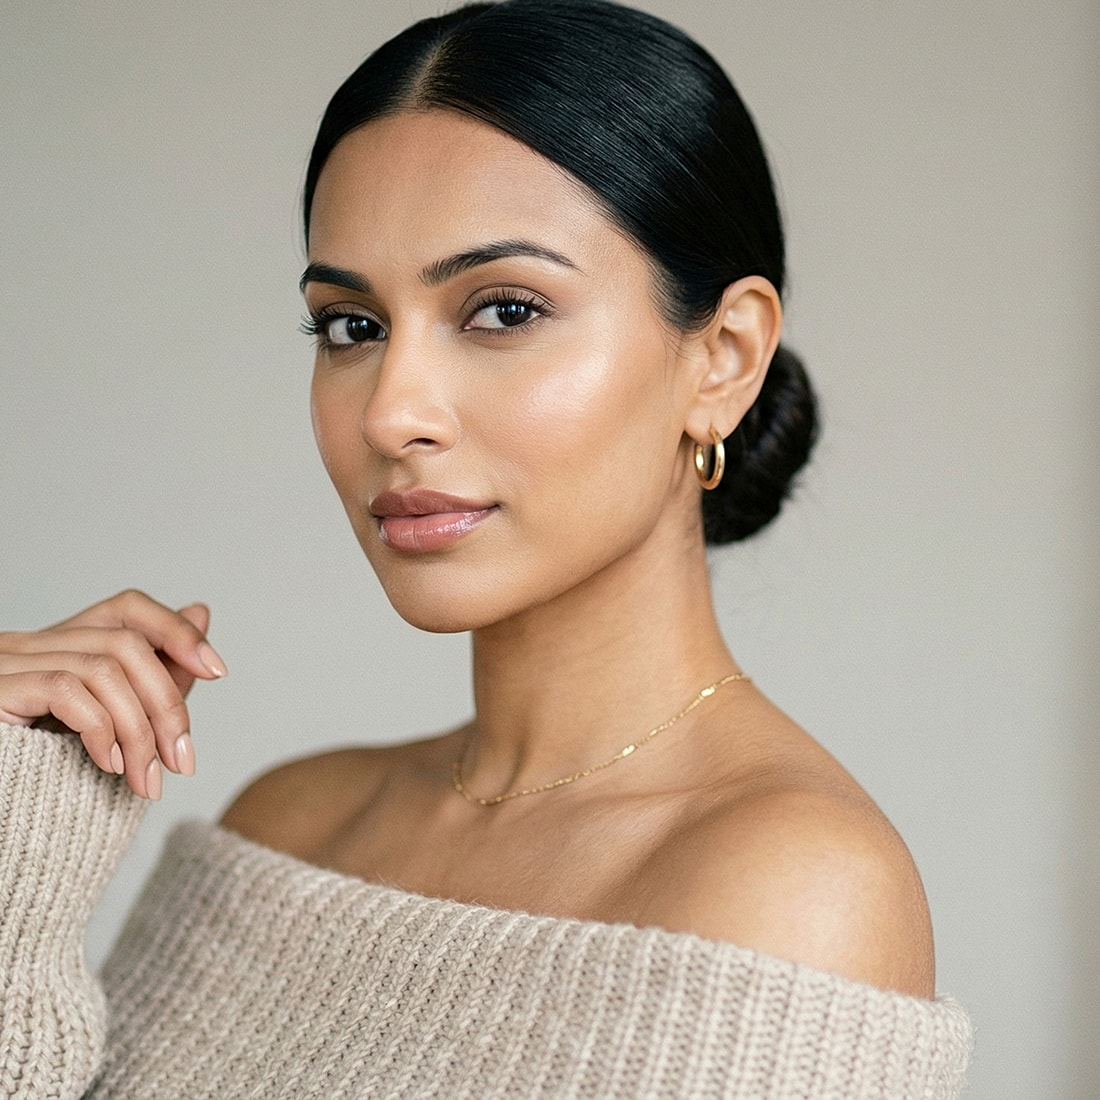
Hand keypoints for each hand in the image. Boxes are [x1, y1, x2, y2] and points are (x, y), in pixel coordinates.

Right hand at [0, 590, 226, 798]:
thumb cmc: (40, 765)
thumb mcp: (110, 718)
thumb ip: (156, 672)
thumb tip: (200, 612)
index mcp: (60, 645)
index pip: (128, 608)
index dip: (176, 631)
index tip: (216, 671)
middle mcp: (31, 643)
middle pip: (127, 645)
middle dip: (167, 704)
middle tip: (182, 760)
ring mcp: (10, 663)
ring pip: (104, 670)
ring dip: (140, 731)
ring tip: (147, 779)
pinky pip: (67, 691)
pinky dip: (101, 730)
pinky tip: (111, 766)